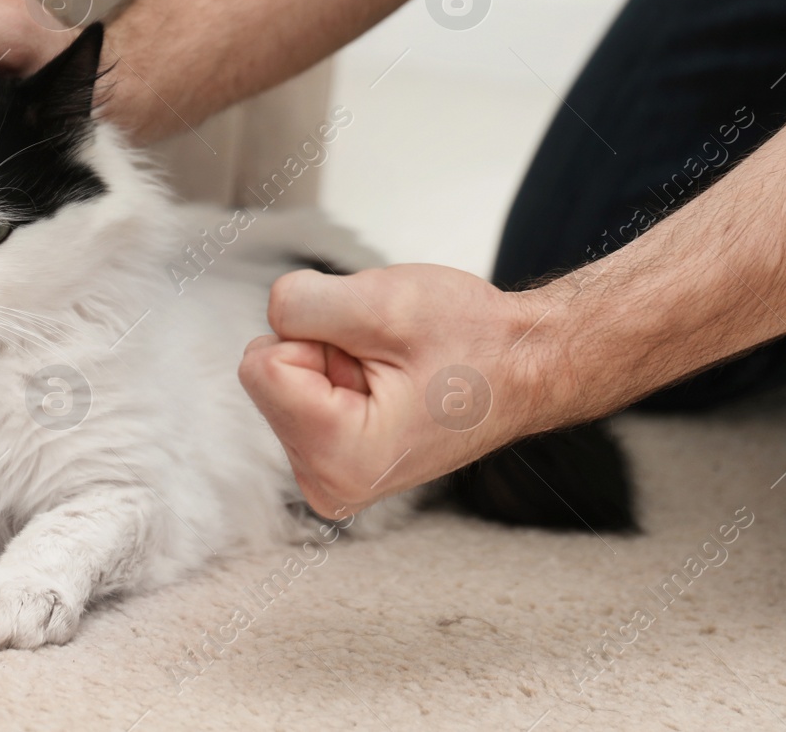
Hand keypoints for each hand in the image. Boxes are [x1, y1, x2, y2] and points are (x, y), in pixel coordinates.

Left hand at [238, 264, 547, 517]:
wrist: (523, 367)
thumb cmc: (474, 342)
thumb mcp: (384, 302)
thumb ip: (303, 303)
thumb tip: (270, 314)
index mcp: (338, 459)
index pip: (262, 364)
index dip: (317, 337)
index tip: (376, 351)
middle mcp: (328, 483)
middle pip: (270, 375)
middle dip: (324, 349)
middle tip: (390, 359)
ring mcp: (329, 477)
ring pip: (285, 380)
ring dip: (334, 359)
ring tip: (395, 371)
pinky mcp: (332, 462)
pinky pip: (301, 393)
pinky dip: (338, 374)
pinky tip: (388, 384)